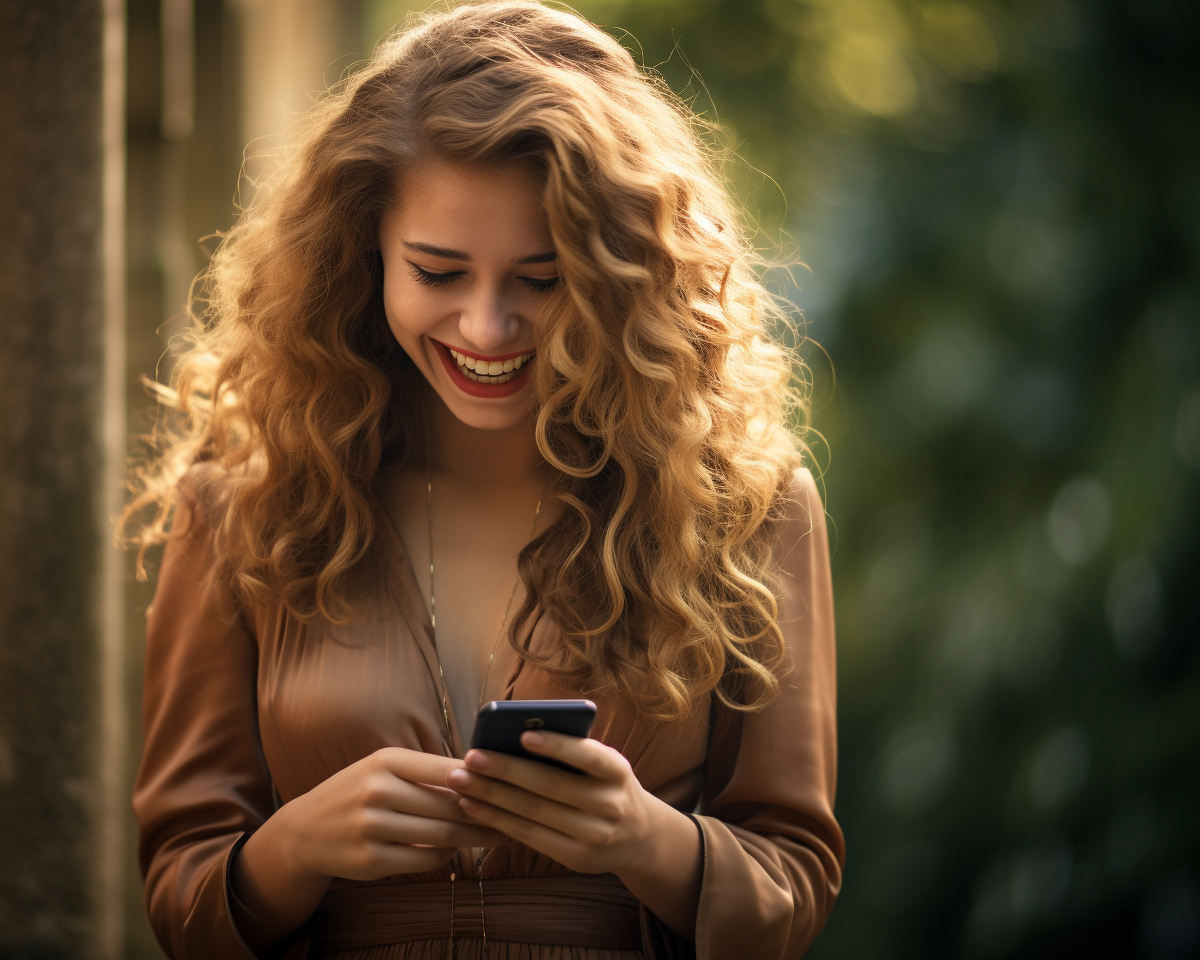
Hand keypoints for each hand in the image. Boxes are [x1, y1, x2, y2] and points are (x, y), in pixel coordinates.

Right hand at [231, 747, 507, 949]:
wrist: (306, 830)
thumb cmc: (358, 791)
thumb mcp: (384, 768)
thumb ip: (426, 770)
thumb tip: (481, 772)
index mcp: (385, 760)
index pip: (446, 768)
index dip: (480, 778)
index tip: (507, 783)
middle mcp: (377, 791)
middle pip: (449, 805)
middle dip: (485, 812)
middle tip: (512, 814)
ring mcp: (372, 827)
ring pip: (442, 834)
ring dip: (473, 836)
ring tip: (497, 833)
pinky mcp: (371, 860)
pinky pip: (425, 860)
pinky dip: (446, 856)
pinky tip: (455, 850)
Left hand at [444, 731, 701, 938]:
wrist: (639, 837)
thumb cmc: (607, 786)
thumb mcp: (604, 765)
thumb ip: (572, 752)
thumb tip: (514, 736)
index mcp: (617, 771)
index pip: (588, 756)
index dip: (557, 745)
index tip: (523, 734)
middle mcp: (609, 804)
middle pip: (549, 785)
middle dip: (505, 770)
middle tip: (471, 757)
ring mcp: (593, 835)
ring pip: (533, 812)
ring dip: (491, 796)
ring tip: (460, 780)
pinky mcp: (575, 858)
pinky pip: (529, 836)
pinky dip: (497, 820)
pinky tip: (472, 806)